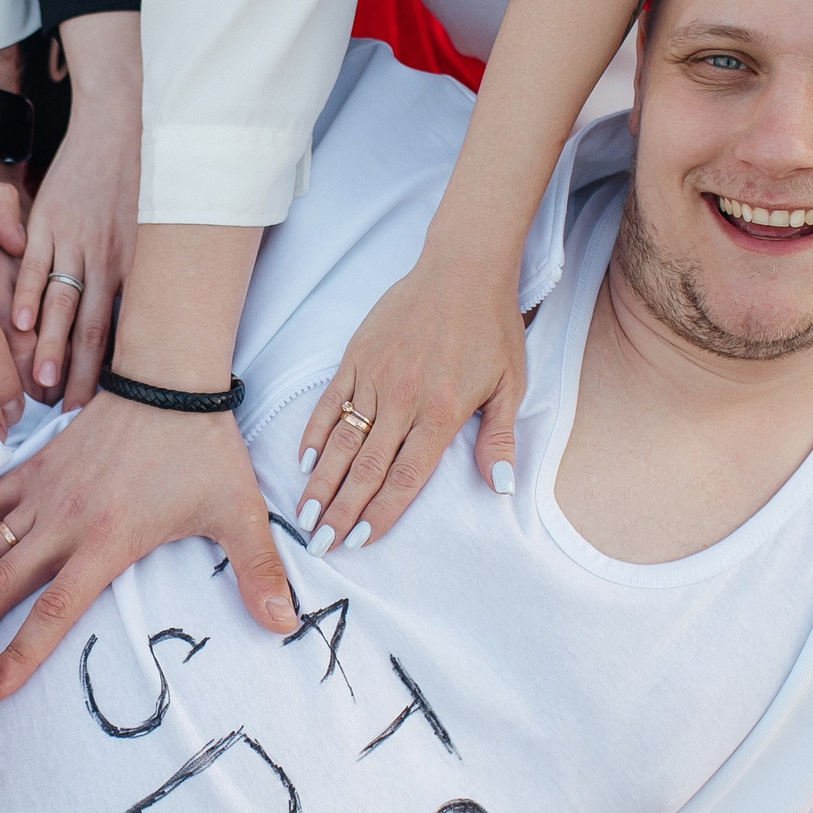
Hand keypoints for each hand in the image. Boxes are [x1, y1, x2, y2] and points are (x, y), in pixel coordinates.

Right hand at [0, 394, 297, 699]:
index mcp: (106, 541)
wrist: (169, 376)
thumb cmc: (204, 448)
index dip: (19, 656)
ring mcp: (41, 492)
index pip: (52, 612)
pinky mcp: (32, 466)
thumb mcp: (239, 513)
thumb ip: (260, 572)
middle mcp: (63, 522)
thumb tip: (286, 625)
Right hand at [13, 13, 139, 406]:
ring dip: (52, 345)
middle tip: (64, 411)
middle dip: (78, 373)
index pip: (118, 332)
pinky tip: (22, 325)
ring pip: (63, 302)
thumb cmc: (139, 184)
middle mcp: (106, 260)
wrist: (120, 125)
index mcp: (131, 268)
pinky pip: (35, 263)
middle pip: (92, 328)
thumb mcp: (145, 234)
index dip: (105, 371)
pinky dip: (28, 294)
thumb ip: (132, 276)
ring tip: (40, 382)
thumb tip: (129, 321)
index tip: (94, 406)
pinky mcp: (48, 220)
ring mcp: (74, 240)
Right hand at [295, 253, 523, 552]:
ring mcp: (375, 377)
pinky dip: (315, 432)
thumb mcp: (509, 385)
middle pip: (366, 468)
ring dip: (321, 481)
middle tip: (320, 543)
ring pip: (342, 440)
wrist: (463, 269)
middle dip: (341, 510)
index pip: (406, 476)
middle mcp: (403, 400)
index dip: (381, 512)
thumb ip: (499, 438)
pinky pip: (330, 402)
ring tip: (303, 512)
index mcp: (441, 413)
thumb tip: (500, 486)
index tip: (360, 540)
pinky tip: (304, 460)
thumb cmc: (491, 328)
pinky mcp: (357, 357)